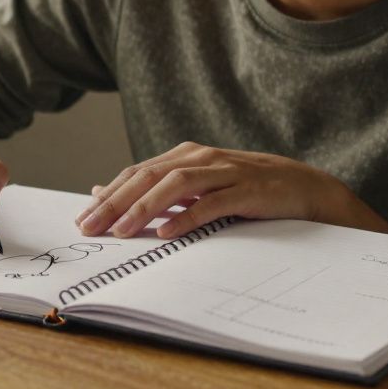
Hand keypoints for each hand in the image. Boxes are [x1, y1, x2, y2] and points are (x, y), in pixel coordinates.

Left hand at [74, 142, 387, 238]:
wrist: (304, 187)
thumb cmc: (245, 189)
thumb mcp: (197, 185)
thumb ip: (156, 188)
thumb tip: (104, 191)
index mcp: (185, 155)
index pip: (137, 173)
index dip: (109, 194)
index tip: (83, 217)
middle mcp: (201, 158)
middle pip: (149, 177)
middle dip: (116, 202)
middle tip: (90, 226)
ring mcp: (225, 172)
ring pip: (175, 185)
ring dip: (144, 209)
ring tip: (121, 231)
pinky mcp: (247, 190)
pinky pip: (212, 204)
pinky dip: (188, 217)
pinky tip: (167, 233)